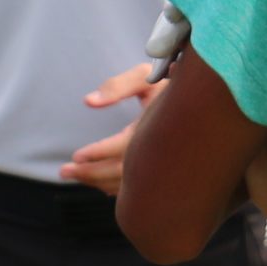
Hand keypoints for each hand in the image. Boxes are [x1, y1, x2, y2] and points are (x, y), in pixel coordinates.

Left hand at [58, 63, 166, 194]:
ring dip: (98, 182)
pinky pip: (139, 188)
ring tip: (74, 175)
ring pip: (128, 184)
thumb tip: (89, 102)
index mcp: (156, 127)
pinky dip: (116, 188)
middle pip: (122, 172)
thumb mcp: (145, 76)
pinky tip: (99, 184)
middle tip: (64, 171)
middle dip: (90, 174)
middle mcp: (162, 151)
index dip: (99, 153)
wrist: (202, 101)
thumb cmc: (170, 83)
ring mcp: (164, 166)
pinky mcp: (164, 173)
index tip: (76, 156)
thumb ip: (117, 86)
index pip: (124, 147)